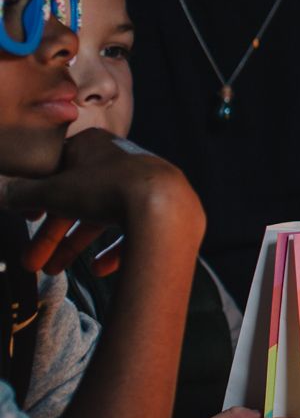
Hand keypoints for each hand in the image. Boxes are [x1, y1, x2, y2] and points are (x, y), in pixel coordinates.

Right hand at [0, 130, 200, 274]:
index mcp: (95, 146)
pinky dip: (114, 250)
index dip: (38, 196)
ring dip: (75, 245)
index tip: (27, 219)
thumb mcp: (53, 191)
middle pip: (78, 201)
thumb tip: (2, 193)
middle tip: (32, 261)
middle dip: (52, 235)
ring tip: (54, 271)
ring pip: (103, 217)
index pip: (57, 171)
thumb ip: (24, 193)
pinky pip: (134, 231)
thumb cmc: (107, 190)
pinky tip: (100, 268)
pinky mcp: (164, 208)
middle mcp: (122, 161)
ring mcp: (146, 184)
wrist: (165, 209)